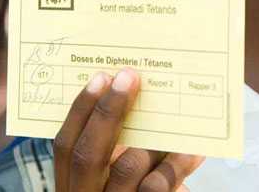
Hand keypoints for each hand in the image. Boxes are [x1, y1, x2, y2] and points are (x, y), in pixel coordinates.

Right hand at [54, 69, 203, 190]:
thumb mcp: (111, 181)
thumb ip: (114, 150)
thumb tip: (133, 96)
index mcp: (70, 186)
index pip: (64, 146)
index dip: (80, 110)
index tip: (101, 77)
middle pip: (87, 154)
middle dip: (108, 112)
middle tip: (130, 77)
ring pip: (127, 169)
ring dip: (153, 139)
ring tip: (176, 121)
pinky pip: (156, 188)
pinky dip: (178, 166)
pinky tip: (194, 152)